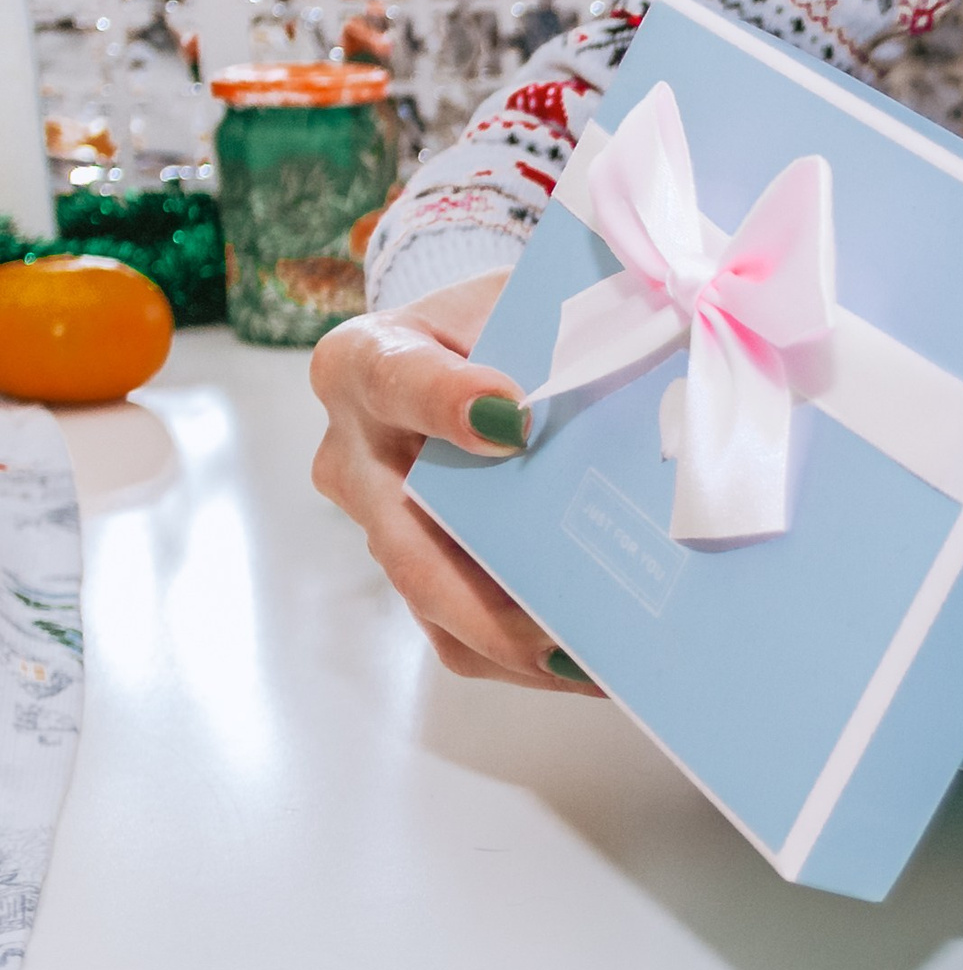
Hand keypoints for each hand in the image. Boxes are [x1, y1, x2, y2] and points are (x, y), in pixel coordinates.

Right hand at [310, 268, 598, 693]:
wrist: (474, 347)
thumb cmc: (502, 321)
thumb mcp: (520, 304)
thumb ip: (548, 343)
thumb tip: (603, 392)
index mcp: (366, 362)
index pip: (395, 380)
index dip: (448, 403)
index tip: (512, 420)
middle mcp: (353, 451)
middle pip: (407, 543)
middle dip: (488, 603)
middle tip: (562, 632)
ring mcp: (379, 521)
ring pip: (434, 605)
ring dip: (519, 647)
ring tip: (601, 665)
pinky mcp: (417, 568)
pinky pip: (460, 632)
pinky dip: (527, 655)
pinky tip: (596, 661)